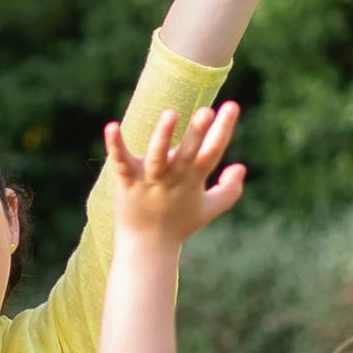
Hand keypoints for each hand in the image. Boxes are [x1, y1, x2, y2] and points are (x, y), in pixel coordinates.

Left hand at [104, 103, 248, 246]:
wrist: (147, 247)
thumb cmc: (179, 224)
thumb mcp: (210, 208)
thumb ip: (230, 189)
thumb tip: (241, 167)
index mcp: (193, 179)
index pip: (213, 152)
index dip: (223, 129)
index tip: (232, 106)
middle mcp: (173, 178)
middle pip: (188, 153)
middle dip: (198, 133)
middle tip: (207, 110)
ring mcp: (150, 179)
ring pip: (157, 156)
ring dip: (163, 136)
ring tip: (171, 113)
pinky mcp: (127, 181)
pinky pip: (121, 161)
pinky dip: (115, 145)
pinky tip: (111, 126)